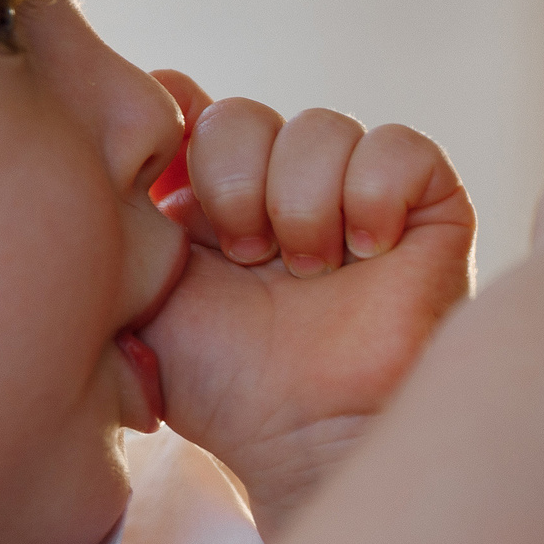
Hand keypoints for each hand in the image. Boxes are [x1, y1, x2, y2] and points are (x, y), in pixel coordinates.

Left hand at [139, 73, 473, 533]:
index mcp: (215, 199)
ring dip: (301, 202)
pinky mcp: (428, 204)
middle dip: (232, 183)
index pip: (188, 107)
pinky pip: (397, 147)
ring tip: (310, 271)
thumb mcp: (144, 298)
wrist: (308, 435)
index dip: (177, 130)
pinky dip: (373, 194)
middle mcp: (284, 185)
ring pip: (319, 125)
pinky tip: (367, 252)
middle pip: (243, 114)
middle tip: (247, 257)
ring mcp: (357, 190)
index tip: (170, 191)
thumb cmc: (226, 387)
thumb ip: (122, 225)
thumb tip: (115, 152)